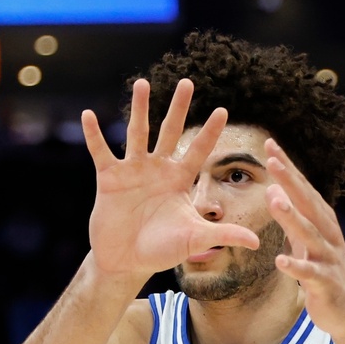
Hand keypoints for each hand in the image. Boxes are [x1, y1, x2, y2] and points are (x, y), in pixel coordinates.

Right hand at [81, 78, 259, 277]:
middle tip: (187, 82)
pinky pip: (101, 152)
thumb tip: (257, 243)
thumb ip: (223, 235)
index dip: (210, 132)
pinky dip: (94, 135)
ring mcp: (133, 171)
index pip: (198, 150)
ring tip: (141, 83)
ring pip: (137, 133)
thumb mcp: (195, 240)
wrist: (126, 261)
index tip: (224, 109)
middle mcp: (157, 169)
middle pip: (170, 131)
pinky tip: (87, 115)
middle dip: (179, 108)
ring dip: (139, 108)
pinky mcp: (109, 179)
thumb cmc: (161, 250)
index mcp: (179, 180)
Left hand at [264, 138, 344, 334]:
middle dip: (290, 180)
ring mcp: (329, 258)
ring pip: (309, 233)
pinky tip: (280, 261)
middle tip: (272, 159)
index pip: (303, 189)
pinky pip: (309, 274)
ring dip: (292, 217)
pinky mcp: (326, 283)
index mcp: (323, 223)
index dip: (287, 168)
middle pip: (308, 203)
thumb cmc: (326, 274)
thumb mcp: (307, 242)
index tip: (270, 145)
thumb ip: (291, 218)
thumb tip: (272, 190)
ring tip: (274, 200)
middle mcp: (328, 235)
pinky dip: (296, 266)